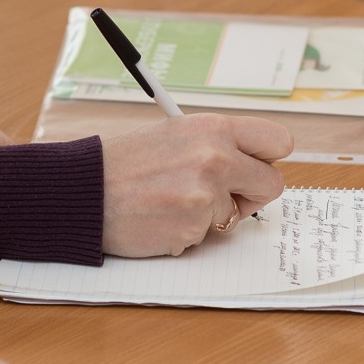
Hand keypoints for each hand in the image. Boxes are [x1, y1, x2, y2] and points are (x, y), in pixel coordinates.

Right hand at [100, 113, 291, 256]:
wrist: (86, 191)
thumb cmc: (126, 164)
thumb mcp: (176, 135)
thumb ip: (217, 146)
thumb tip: (252, 164)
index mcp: (214, 128)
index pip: (278, 142)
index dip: (268, 160)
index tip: (255, 168)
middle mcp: (216, 157)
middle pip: (272, 184)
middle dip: (252, 195)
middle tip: (224, 196)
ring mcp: (206, 195)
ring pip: (237, 215)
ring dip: (213, 216)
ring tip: (174, 202)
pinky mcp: (194, 226)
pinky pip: (207, 234)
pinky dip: (188, 231)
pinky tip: (162, 217)